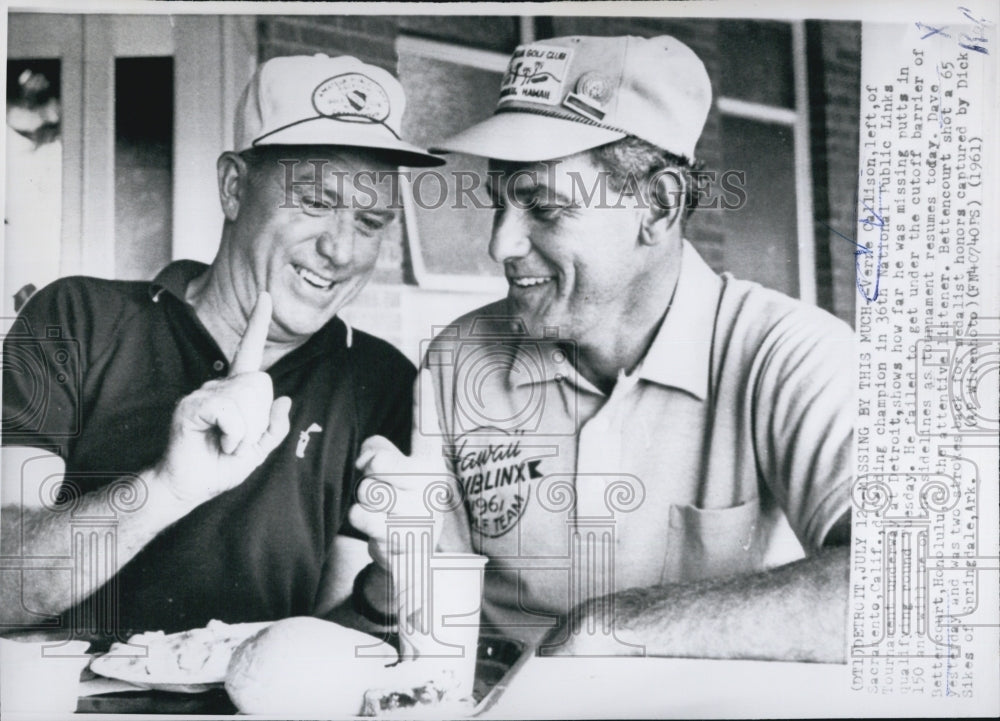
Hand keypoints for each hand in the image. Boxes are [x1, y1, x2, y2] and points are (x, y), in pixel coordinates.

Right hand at [155, 292, 291, 505]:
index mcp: (234, 391)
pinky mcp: (191, 406)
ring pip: (246, 400)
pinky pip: (229, 412)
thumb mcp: (257, 450)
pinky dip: (233, 435)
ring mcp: (202, 393)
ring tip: (225, 444)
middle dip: (258, 421)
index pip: (249, 351)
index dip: (258, 323)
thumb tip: (287, 399)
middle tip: (236, 441)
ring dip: (244, 433)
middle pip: (260, 385)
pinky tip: (219, 443)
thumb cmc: (218, 466)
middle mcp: (217, 385)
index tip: (265, 295)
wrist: (188, 487)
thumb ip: (274, 427)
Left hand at [348, 371, 451, 571]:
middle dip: (369, 474)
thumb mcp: (399, 476)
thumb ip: (381, 453)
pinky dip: (360, 518)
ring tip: (383, 511)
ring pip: (365, 488)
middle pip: (377, 462)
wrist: (412, 557)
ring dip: (365, 499)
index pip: (427, 427)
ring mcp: (416, 508)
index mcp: (429, 463)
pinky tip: (377, 528)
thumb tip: (367, 457)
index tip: (426, 370)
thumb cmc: (402, 505)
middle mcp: (429, 482)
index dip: (425, 398)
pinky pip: (358, 512)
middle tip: (383, 488)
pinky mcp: (398, 531)